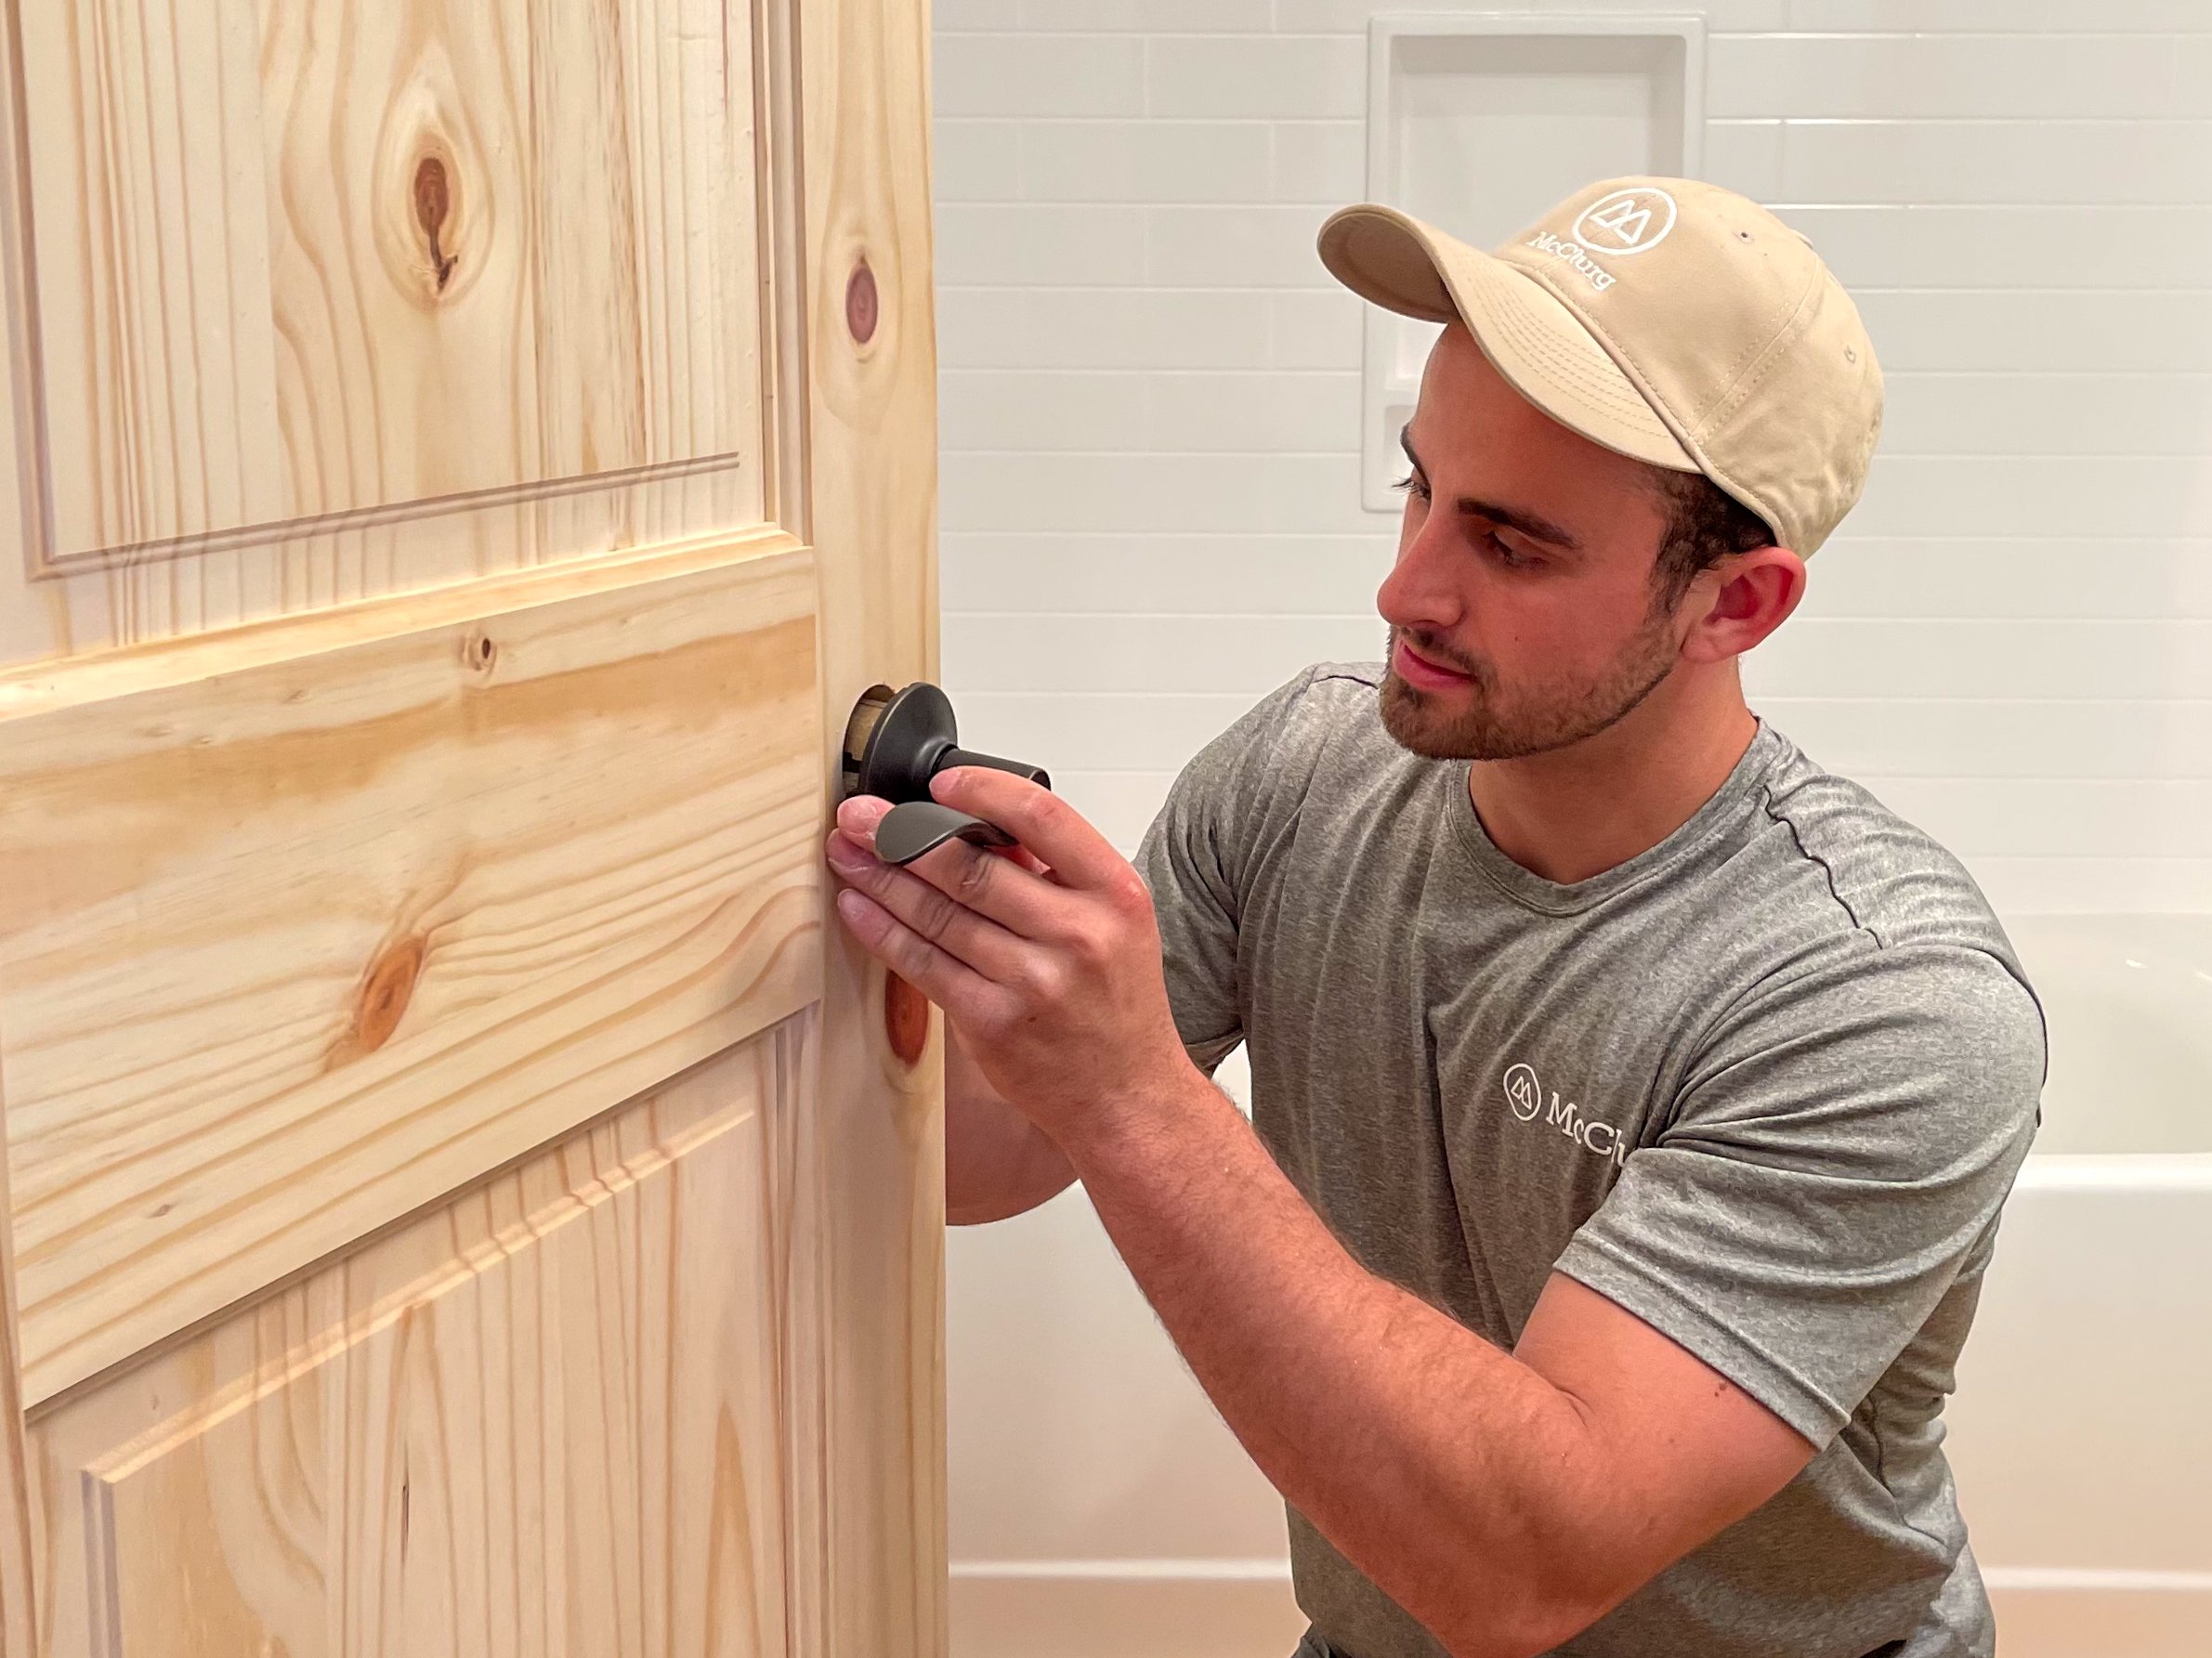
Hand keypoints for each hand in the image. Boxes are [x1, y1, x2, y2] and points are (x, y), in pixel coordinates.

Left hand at [824, 768, 1197, 1153]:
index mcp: (1115, 894)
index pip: (1043, 816)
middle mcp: (1077, 934)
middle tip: (859, 814)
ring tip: (848, 854)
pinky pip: (923, 965)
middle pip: (971, 866)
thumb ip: (1055, 874)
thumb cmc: (1118, 1006)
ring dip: (880, 878)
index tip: (938, 784)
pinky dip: (883, 931)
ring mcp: (1033, 981)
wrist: (1126, 1097)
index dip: (981, 791)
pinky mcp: (992, 1023)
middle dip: (900, 833)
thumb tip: (977, 825)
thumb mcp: (1114, 924)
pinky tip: (859, 908)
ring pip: (937, 914)